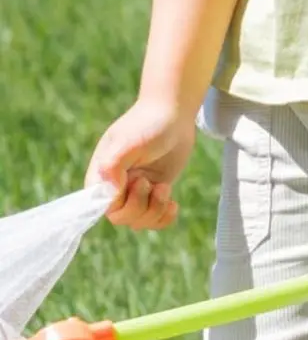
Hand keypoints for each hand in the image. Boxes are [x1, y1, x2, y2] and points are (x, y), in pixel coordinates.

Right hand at [85, 99, 196, 229]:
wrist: (173, 116)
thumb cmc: (149, 125)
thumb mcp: (130, 143)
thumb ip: (113, 166)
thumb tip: (105, 191)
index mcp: (101, 172)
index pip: (101, 206)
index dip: (120, 204)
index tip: (137, 182)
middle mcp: (116, 185)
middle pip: (122, 218)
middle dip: (141, 207)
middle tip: (152, 183)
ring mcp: (136, 191)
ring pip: (140, 222)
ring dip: (156, 210)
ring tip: (164, 187)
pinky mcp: (154, 194)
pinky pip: (156, 220)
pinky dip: (166, 217)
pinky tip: (174, 203)